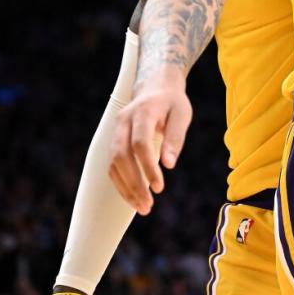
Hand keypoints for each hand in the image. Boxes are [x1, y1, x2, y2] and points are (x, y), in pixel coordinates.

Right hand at [108, 68, 191, 212]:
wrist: (154, 86)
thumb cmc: (172, 103)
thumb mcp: (181, 115)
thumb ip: (175, 138)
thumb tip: (169, 165)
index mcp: (142, 112)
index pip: (140, 143)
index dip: (148, 167)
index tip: (159, 188)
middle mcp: (123, 121)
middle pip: (121, 156)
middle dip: (133, 183)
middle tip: (148, 205)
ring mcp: (115, 131)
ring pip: (113, 163)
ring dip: (125, 188)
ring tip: (142, 208)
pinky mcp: (113, 140)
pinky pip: (112, 165)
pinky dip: (121, 184)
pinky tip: (134, 198)